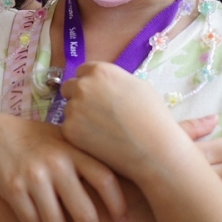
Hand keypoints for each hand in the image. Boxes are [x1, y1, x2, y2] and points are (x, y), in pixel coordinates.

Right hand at [0, 114, 124, 221]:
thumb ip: (87, 156)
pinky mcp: (13, 188)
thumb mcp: (65, 139)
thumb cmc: (38, 140)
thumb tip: (126, 179)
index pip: (105, 180)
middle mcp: (57, 162)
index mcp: (74, 149)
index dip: (118, 205)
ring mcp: (35, 176)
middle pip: (84, 211)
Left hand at [60, 62, 174, 178]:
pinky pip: (69, 129)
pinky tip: (97, 141)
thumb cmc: (153, 117)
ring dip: (78, 117)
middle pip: (69, 88)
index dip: (90, 83)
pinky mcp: (69, 130)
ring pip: (69, 110)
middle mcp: (83, 86)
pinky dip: (78, 135)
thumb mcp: (138, 86)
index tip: (96, 94)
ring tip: (101, 131)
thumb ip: (115, 81)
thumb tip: (106, 85)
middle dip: (78, 98)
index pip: (82, 71)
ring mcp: (73, 108)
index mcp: (100, 71)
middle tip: (94, 113)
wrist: (153, 150)